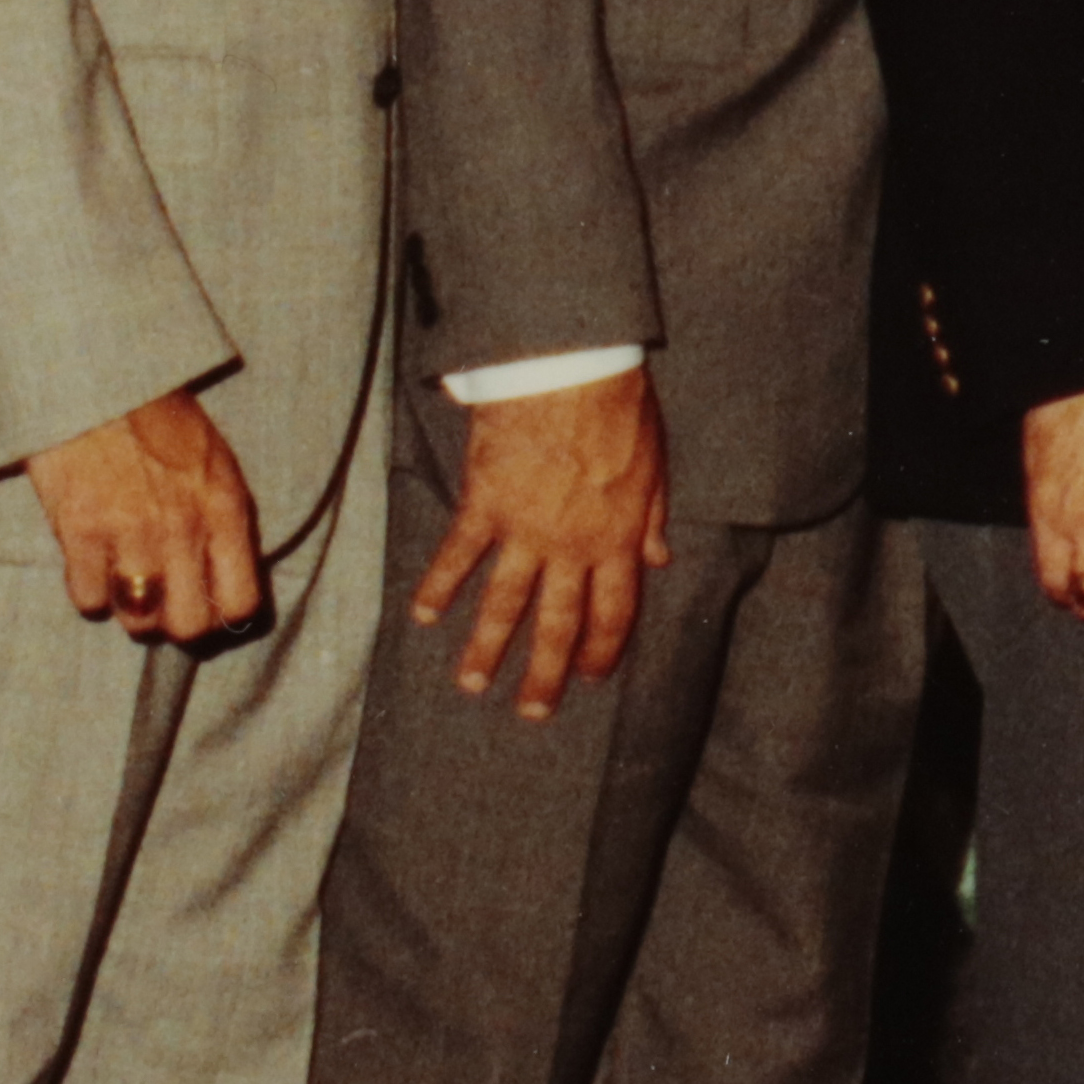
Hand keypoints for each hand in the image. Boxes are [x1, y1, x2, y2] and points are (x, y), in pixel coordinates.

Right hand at [21, 386, 268, 643]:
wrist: (95, 380)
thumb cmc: (158, 418)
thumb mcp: (214, 461)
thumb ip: (223, 521)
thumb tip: (224, 581)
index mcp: (224, 509)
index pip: (241, 603)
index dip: (222, 616)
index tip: (206, 607)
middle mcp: (183, 529)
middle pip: (189, 625)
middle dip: (175, 621)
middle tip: (162, 601)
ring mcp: (131, 535)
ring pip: (139, 621)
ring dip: (132, 609)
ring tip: (126, 581)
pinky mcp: (80, 534)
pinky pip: (90, 600)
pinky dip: (90, 591)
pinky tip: (92, 563)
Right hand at [413, 370, 670, 716]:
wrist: (570, 370)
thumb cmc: (619, 409)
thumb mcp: (654, 466)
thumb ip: (653, 518)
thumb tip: (659, 560)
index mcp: (619, 539)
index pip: (613, 612)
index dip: (602, 649)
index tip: (590, 677)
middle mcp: (571, 547)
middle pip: (558, 625)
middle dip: (545, 674)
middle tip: (532, 714)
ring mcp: (525, 531)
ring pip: (505, 604)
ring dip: (487, 649)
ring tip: (472, 685)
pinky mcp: (485, 506)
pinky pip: (458, 556)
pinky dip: (439, 586)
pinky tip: (424, 616)